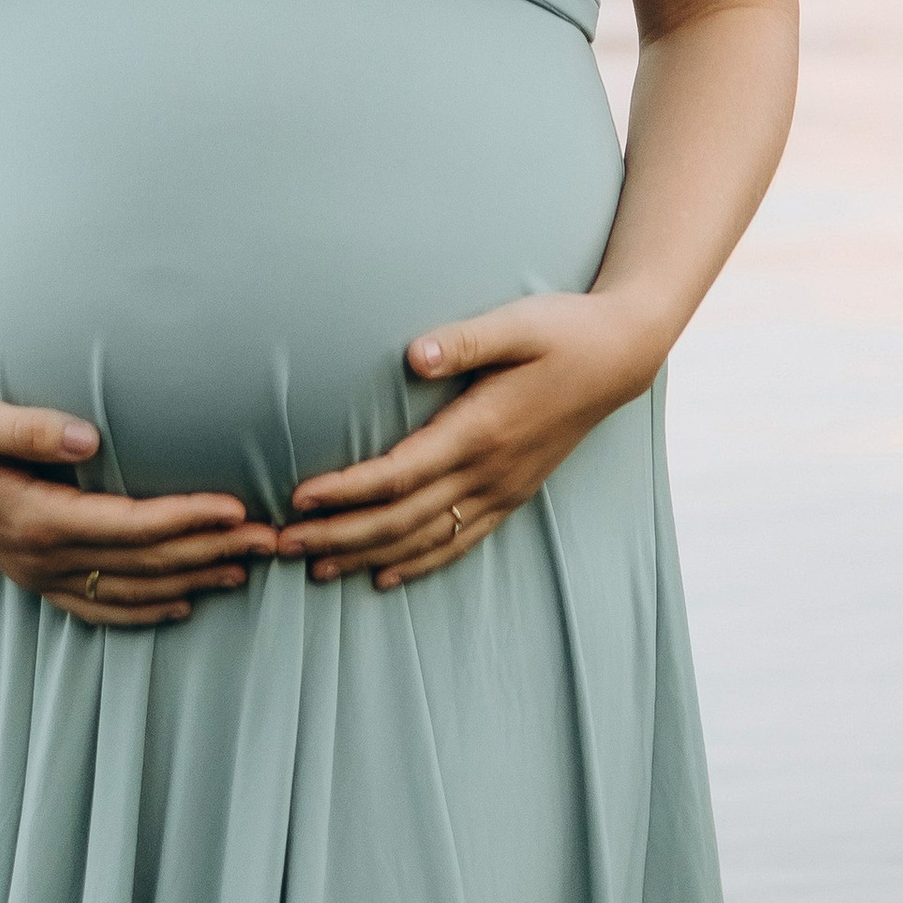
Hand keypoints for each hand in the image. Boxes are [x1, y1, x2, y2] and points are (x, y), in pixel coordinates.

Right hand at [0, 388, 273, 627]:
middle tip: (269, 541)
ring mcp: (38, 571)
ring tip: (244, 572)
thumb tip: (87, 435)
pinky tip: (179, 606)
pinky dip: (143, 610)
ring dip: (190, 582)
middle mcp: (42, 555)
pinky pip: (98, 605)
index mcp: (35, 516)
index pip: (130, 526)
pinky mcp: (34, 572)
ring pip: (129, 591)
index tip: (237, 508)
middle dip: (209, 553)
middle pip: (143, 564)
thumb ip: (28, 425)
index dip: (186, 520)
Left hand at [274, 293, 653, 589]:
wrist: (620, 357)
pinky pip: (460, 543)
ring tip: (316, 571)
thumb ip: (464, 340)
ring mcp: (502, 490)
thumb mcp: (516, 324)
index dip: (347, 492)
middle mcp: (489, 472)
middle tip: (282, 547)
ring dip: (367, 558)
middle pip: (401, 520)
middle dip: (339, 536)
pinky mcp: (513, 495)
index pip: (399, 475)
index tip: (298, 499)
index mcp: (480, 430)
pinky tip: (386, 578)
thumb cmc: (562, 331)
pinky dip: (418, 565)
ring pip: (425, 541)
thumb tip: (414, 355)